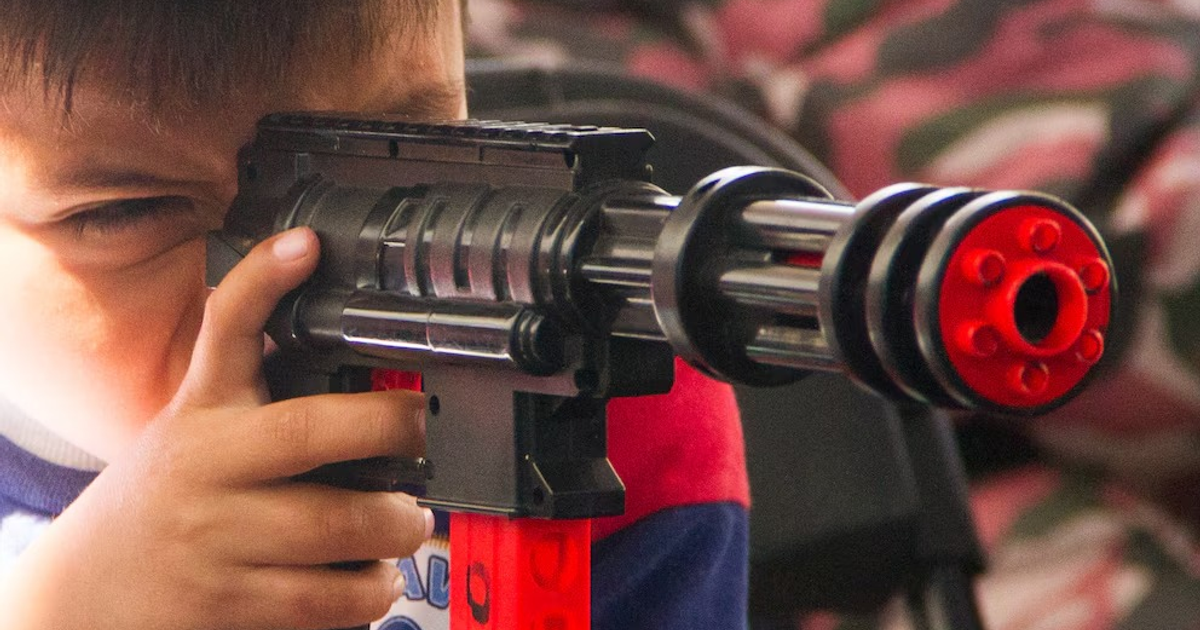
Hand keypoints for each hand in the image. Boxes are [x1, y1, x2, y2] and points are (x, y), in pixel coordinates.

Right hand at [2, 228, 430, 629]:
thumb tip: (307, 266)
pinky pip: (322, 603)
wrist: (93, 588)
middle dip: (390, 433)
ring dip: (395, 528)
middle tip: (419, 443)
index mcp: (203, 416)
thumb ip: (249, 362)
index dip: (266, 281)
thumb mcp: (196, 418)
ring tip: (407, 523)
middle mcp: (208, 472)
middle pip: (312, 433)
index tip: (309, 246)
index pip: (227, 331)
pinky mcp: (230, 606)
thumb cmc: (167, 491)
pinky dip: (368, 592)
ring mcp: (217, 542)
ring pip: (334, 528)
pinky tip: (375, 578)